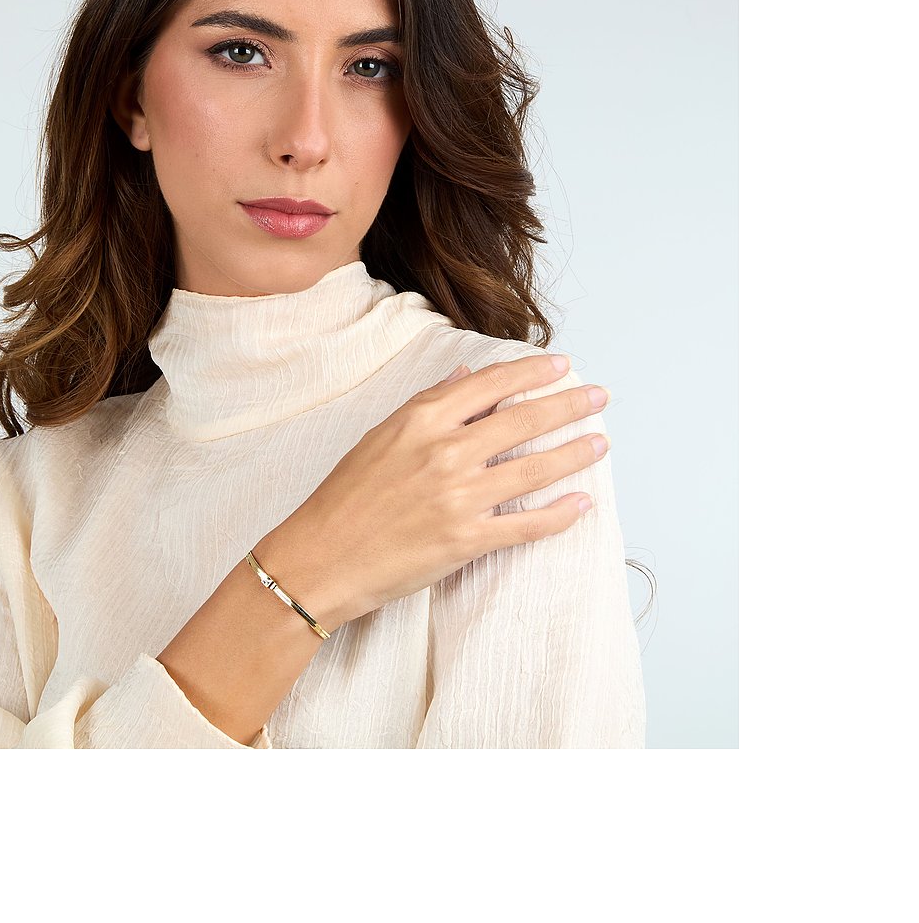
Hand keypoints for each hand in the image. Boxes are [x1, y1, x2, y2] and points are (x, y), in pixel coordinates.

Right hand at [258, 353, 606, 629]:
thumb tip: (462, 377)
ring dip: (575, 453)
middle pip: (523, 421)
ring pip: (534, 470)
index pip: (489, 385)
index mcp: (421, 421)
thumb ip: (426, 405)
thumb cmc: (344, 498)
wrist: (322, 557)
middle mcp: (444, 453)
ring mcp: (458, 497)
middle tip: (599, 396)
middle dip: (569, 404)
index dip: (531, 373)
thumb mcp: (380, 436)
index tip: (561, 365)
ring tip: (600, 442)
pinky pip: (526, 525)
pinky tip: (582, 503)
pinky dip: (560, 514)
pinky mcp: (466, 540)